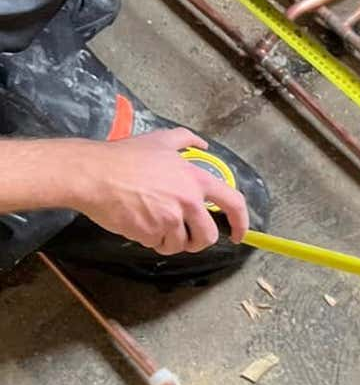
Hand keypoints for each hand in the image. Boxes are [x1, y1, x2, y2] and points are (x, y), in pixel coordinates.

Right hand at [70, 128, 248, 254]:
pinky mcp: (151, 232)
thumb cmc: (124, 157)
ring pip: (180, 244)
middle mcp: (188, 200)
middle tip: (185, 238)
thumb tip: (203, 144)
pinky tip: (137, 224)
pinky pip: (157, 245)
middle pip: (208, 235)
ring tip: (153, 226)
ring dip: (169, 241)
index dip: (242, 222)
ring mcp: (170, 218)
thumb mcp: (159, 141)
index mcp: (196, 179)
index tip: (239, 235)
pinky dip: (149, 240)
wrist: (92, 174)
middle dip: (198, 242)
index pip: (234, 203)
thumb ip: (185, 140)